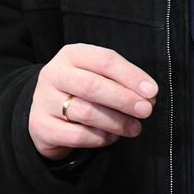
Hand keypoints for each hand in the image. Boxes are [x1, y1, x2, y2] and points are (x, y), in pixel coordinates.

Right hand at [29, 44, 156, 159]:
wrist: (45, 114)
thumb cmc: (79, 92)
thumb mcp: (96, 76)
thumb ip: (121, 82)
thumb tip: (149, 96)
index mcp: (71, 55)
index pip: (104, 60)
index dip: (131, 76)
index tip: (152, 91)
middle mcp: (54, 74)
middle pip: (92, 85)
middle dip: (124, 99)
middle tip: (146, 111)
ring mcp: (43, 100)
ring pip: (85, 112)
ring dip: (116, 122)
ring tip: (134, 128)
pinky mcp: (41, 126)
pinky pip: (76, 135)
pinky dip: (99, 138)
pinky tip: (111, 137)